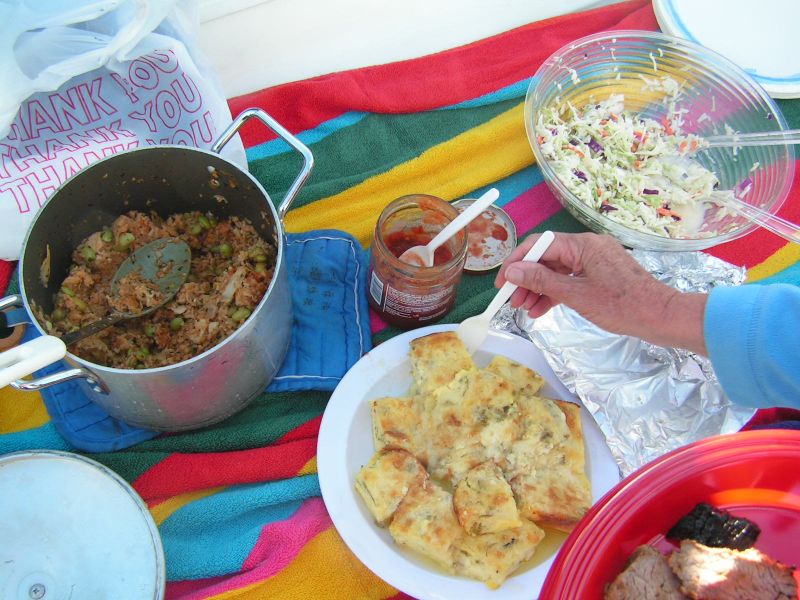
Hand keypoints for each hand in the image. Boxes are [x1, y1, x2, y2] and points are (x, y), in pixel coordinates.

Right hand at [494, 232, 707, 354]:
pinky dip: (556, 292)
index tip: (502, 284)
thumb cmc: (621, 306)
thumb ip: (541, 281)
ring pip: (558, 271)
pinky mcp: (601, 274)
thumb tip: (513, 271)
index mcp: (582, 245)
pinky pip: (571, 278)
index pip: (538, 246)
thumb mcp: (576, 295)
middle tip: (513, 302)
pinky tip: (542, 309)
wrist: (661, 317)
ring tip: (525, 310)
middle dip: (527, 280)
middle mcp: (588, 247)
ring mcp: (595, 260)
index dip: (516, 264)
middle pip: (547, 258)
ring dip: (539, 289)